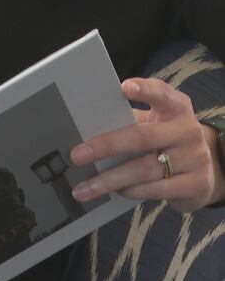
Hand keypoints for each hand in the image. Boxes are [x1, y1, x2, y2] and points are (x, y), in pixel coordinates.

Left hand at [69, 77, 224, 212]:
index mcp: (176, 109)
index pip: (162, 94)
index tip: (124, 88)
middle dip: (106, 146)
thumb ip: (128, 124)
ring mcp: (195, 158)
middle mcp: (187, 131)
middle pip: (143, 137)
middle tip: (76, 155)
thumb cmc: (165, 143)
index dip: (145, 90)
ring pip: (145, 169)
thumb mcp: (153, 127)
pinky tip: (115, 193)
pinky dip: (132, 191)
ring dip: (109, 180)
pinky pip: (156, 189)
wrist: (203, 172)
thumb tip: (84, 133)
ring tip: (84, 189)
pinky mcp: (197, 184)